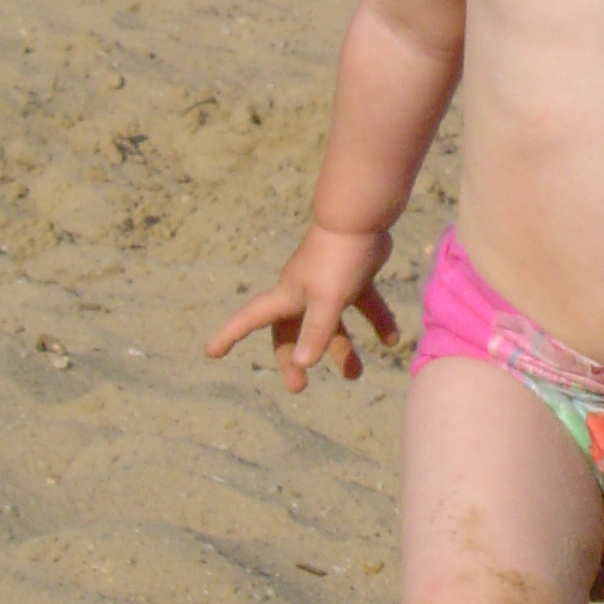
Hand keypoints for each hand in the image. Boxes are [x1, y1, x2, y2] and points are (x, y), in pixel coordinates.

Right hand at [206, 223, 399, 392]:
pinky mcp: (354, 277)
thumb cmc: (339, 257)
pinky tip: (393, 341)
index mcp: (288, 296)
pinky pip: (364, 306)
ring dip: (342, 348)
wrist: (364, 217)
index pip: (251, 318)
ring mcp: (329, 284)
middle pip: (292, 331)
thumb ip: (317, 330)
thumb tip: (301, 363)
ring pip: (331, 323)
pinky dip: (377, 323)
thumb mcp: (327, 299)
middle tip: (298, 386)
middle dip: (294, 358)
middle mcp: (303, 291)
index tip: (210, 352)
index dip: (229, 335)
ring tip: (356, 375)